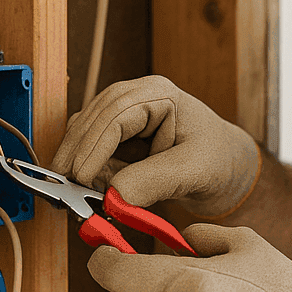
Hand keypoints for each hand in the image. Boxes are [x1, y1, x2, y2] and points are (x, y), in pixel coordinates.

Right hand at [50, 75, 260, 216]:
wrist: (227, 169)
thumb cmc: (218, 161)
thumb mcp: (193, 171)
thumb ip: (155, 181)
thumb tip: (113, 196)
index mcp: (159, 94)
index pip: (115, 115)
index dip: (93, 146)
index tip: (81, 177)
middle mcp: (136, 97)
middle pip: (92, 119)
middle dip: (76, 154)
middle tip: (64, 189)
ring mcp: (125, 113)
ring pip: (84, 132)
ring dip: (76, 161)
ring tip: (74, 193)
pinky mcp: (118, 134)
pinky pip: (90, 146)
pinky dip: (84, 166)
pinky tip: (87, 188)